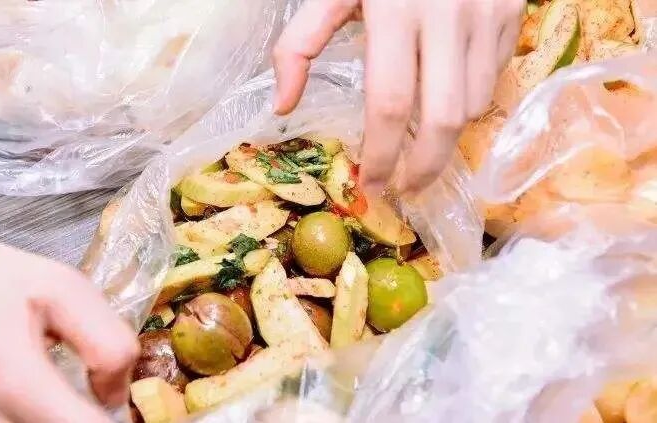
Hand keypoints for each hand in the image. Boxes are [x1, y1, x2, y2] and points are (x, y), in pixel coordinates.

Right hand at [0, 194, 138, 421]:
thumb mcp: (64, 289)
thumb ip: (109, 345)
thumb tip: (116, 397)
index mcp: (15, 384)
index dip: (111, 419)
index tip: (109, 402)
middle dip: (76, 420)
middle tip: (77, 396)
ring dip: (45, 422)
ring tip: (46, 396)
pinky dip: (11, 422)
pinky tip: (15, 402)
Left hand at [274, 0, 522, 194]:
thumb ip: (298, 44)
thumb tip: (282, 106)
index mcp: (395, 11)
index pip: (389, 103)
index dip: (380, 154)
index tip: (370, 185)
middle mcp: (448, 16)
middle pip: (444, 118)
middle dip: (424, 167)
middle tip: (406, 190)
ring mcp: (488, 14)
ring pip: (475, 104)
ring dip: (446, 136)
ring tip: (420, 148)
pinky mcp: (512, 13)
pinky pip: (493, 77)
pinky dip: (469, 101)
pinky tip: (444, 102)